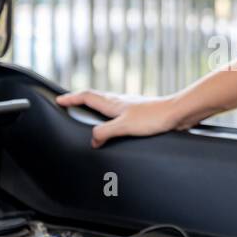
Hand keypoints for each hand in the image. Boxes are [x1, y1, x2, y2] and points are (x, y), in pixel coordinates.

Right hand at [55, 89, 196, 147]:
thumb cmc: (154, 117)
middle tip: (69, 102)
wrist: (178, 113)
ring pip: (107, 103)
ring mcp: (130, 106)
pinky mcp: (140, 113)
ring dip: (94, 105)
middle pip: (95, 97)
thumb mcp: (124, 127)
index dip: (71, 98)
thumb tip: (92, 141)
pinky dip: (109, 114)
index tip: (58, 100)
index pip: (86, 96)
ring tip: (87, 111)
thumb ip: (105, 132)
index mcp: (113, 103)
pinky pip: (118, 111)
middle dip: (80, 99)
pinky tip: (115, 122)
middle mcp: (120, 102)